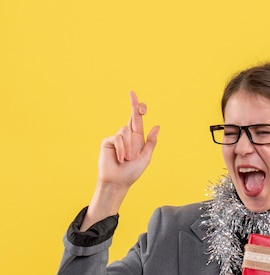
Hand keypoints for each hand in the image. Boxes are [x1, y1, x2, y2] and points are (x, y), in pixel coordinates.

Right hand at [81, 91, 159, 228]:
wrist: (118, 181)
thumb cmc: (132, 172)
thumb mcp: (145, 157)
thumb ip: (151, 142)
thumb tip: (157, 126)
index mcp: (138, 139)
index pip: (138, 121)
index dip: (138, 109)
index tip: (139, 100)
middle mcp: (127, 136)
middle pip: (132, 117)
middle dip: (134, 105)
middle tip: (132, 93)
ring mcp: (117, 138)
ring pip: (125, 131)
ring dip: (129, 146)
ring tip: (127, 159)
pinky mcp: (108, 141)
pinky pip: (118, 138)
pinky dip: (122, 149)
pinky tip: (121, 158)